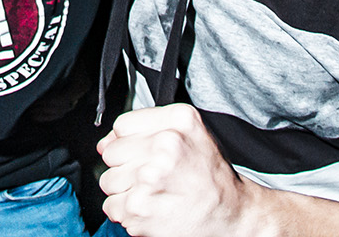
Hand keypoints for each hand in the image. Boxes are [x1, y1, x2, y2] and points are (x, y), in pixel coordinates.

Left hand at [99, 104, 254, 236]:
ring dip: (126, 192)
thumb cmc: (210, 177)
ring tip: (154, 195)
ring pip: (108, 181)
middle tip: (155, 179)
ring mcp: (151, 178)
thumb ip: (147, 127)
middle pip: (112, 153)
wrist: (234, 217)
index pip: (122, 125)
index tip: (147, 155)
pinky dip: (127, 213)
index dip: (131, 143)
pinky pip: (112, 206)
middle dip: (127, 168)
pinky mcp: (141, 208)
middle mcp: (165, 146)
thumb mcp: (191, 134)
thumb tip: (105, 143)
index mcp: (178, 121)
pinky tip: (151, 210)